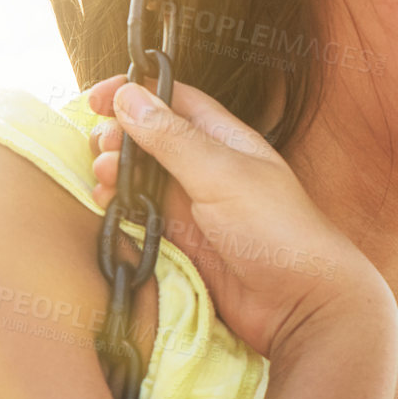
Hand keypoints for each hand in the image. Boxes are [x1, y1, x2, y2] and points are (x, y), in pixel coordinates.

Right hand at [85, 75, 383, 358]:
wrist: (301, 305)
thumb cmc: (274, 230)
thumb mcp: (222, 174)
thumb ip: (172, 138)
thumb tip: (128, 96)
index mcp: (225, 139)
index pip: (172, 100)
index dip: (134, 93)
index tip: (95, 99)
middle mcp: (208, 169)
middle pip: (151, 140)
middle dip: (118, 138)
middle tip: (100, 151)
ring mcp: (196, 209)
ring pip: (144, 180)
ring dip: (116, 174)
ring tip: (103, 180)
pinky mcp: (186, 246)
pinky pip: (147, 219)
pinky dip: (124, 211)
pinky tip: (110, 209)